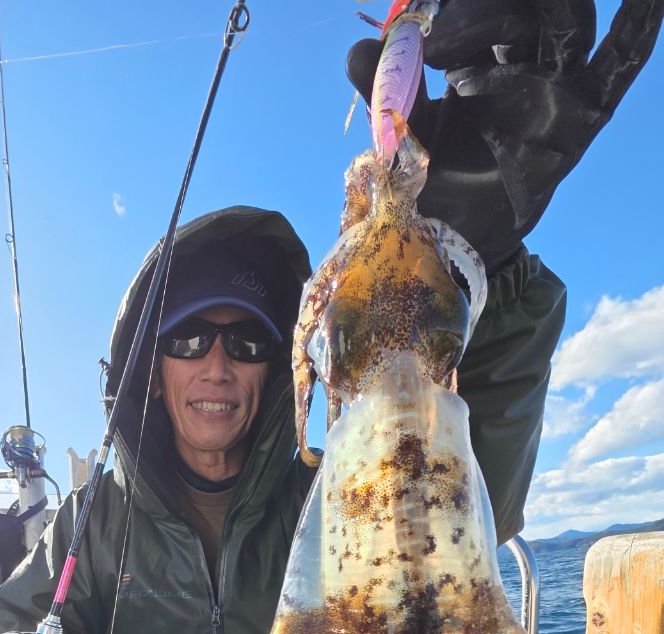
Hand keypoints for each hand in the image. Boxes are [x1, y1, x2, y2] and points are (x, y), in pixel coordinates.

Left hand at [347, 0, 662, 270]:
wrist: (443, 248)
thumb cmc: (425, 186)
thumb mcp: (399, 131)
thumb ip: (385, 88)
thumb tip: (360, 49)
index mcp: (478, 61)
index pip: (485, 6)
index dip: (460, 6)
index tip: (426, 20)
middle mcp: (522, 69)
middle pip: (529, 8)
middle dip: (490, 9)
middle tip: (446, 33)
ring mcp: (555, 91)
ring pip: (566, 27)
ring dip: (538, 16)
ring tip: (495, 47)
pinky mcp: (579, 122)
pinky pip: (615, 70)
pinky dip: (635, 33)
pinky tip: (649, 0)